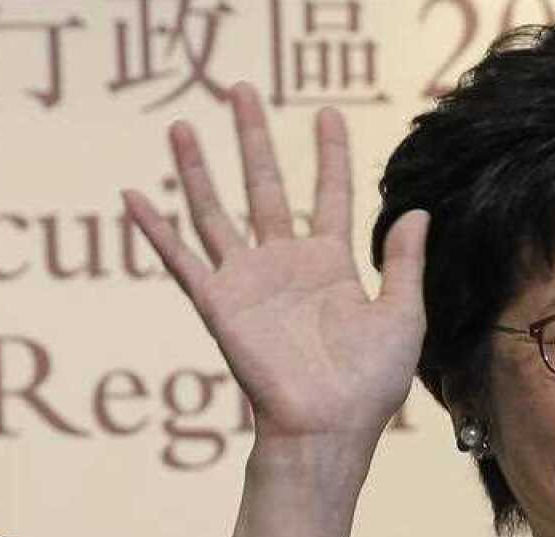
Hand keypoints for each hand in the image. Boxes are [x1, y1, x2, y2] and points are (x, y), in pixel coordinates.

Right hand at [122, 83, 427, 459]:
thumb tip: (419, 211)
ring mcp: (248, 282)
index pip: (329, 194)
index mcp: (330, 265)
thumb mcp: (402, 314)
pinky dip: (157, 230)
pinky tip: (135, 196)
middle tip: (241, 90)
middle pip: (265, 186)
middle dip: (253, 139)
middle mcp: (285, 264)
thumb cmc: (370, 383)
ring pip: (216, 212)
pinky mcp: (219, 305)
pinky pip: (182, 260)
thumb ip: (403, 261)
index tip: (328, 114)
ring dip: (198, 169)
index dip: (330, 155)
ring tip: (184, 126)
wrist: (329, 427)